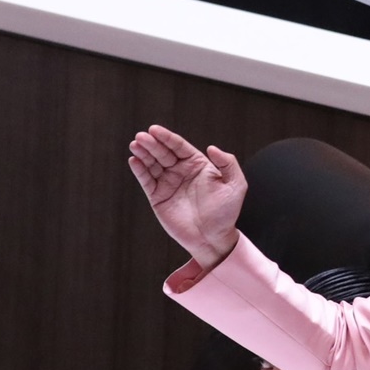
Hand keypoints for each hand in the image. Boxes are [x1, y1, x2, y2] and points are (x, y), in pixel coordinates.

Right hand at [128, 125, 244, 268]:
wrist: (213, 239)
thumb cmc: (226, 213)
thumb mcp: (236, 186)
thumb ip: (228, 163)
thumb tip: (211, 147)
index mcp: (198, 165)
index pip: (179, 146)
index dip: (167, 137)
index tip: (155, 130)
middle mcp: (181, 172)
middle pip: (163, 152)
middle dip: (152, 144)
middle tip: (141, 137)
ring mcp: (168, 184)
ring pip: (153, 164)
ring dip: (143, 153)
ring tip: (135, 145)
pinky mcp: (158, 197)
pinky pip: (147, 181)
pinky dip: (140, 170)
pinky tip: (134, 160)